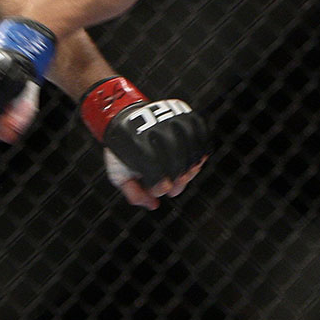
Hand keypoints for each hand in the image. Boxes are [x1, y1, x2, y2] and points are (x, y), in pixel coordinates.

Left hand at [81, 77, 209, 208]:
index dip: (160, 185)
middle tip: (173, 190)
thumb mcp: (118, 172)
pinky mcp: (185, 115)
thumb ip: (134, 192)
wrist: (124, 116)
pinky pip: (201, 135)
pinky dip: (200, 152)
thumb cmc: (122, 149)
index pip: (154, 168)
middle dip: (177, 181)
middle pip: (176, 161)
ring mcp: (171, 120)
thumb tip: (154, 205)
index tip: (161, 190)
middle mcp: (155, 129)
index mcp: (135, 144)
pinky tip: (194, 163)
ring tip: (184, 177)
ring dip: (190, 169)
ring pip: (191, 149)